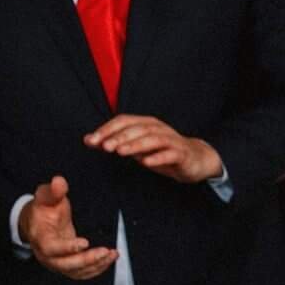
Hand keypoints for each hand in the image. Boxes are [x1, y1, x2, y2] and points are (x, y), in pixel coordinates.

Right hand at [20, 177, 115, 280]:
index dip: (67, 248)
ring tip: (112, 254)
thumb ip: (53, 191)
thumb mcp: (45, 197)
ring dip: (95, 265)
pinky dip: (96, 269)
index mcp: (40, 237)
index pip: (51, 248)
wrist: (36, 223)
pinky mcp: (66, 266)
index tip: (85, 242)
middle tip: (105, 251)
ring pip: (75, 271)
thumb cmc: (43, 210)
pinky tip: (109, 259)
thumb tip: (59, 181)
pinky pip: (81, 273)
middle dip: (86, 260)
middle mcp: (46, 254)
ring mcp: (56, 262)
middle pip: (65, 264)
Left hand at [85, 115, 222, 183]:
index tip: (93, 141)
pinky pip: (170, 154)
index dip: (108, 129)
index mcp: (146, 124)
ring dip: (135, 145)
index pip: (124, 121)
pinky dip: (158, 157)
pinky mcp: (182, 154)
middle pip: (137, 129)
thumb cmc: (163, 152)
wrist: (196, 159)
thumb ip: (114, 142)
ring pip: (153, 139)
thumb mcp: (136, 148)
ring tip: (121, 152)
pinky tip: (146, 163)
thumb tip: (88, 139)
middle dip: (119, 137)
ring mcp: (172, 141)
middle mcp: (159, 128)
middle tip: (104, 147)